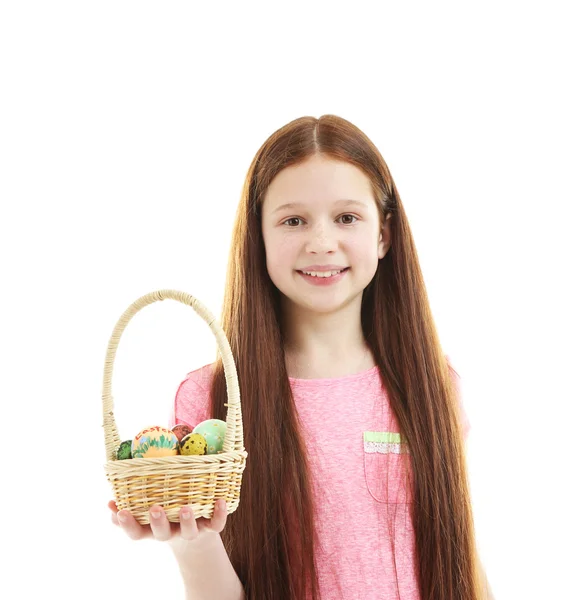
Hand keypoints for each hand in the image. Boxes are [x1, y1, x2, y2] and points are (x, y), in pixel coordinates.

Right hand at [108, 499, 227, 551]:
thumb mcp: (147, 514)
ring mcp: (191, 532)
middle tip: (154, 508)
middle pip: (161, 533)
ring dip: (186, 520)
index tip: (120, 511)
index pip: (136, 532)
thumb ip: (129, 506)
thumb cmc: (167, 516)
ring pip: (188, 531)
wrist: (197, 536)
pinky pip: (216, 524)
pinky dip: (219, 514)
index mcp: (153, 530)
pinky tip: (220, 501)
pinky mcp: (210, 529)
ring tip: (185, 507)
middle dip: (157, 521)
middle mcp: (171, 533)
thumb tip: (110, 501)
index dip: (127, 524)